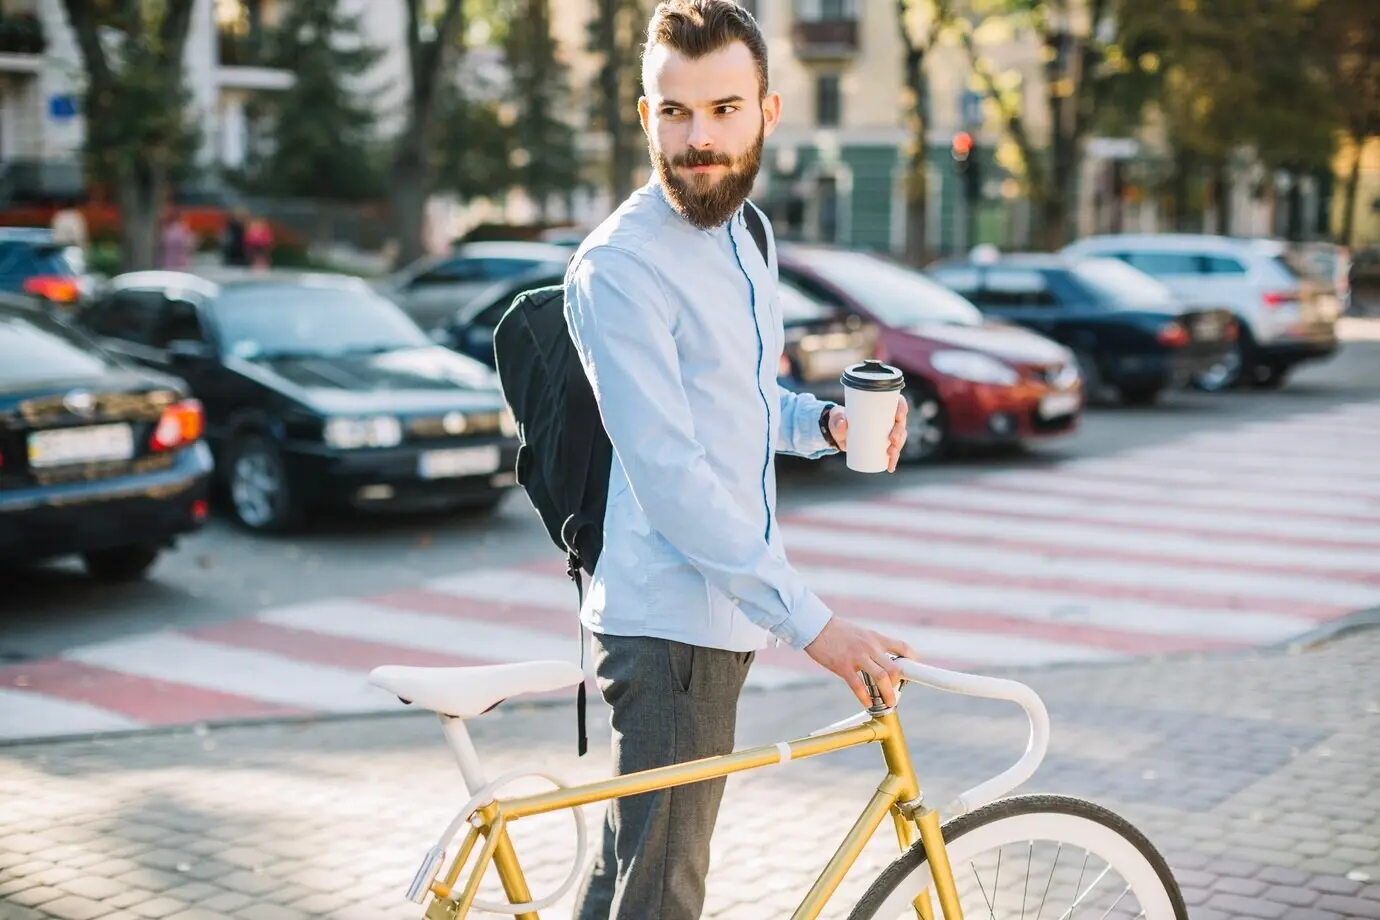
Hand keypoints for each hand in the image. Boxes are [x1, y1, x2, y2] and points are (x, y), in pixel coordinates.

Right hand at [804, 616, 920, 708]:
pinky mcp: (843, 666)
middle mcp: (870, 647)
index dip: (913, 660)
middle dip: (899, 685)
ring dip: (888, 694)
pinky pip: (858, 685)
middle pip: (894, 668)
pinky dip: (865, 697)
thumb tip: (881, 660)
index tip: (914, 671)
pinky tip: (867, 703)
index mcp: (875, 638)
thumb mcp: (860, 633)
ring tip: (888, 703)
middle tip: (895, 693)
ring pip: (881, 678)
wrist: (815, 625)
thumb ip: (872, 645)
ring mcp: (857, 657)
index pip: (902, 648)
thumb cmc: (837, 631)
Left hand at [828, 396, 908, 472]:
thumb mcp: (837, 418)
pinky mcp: (884, 444)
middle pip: (900, 423)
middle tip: (893, 441)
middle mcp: (887, 417)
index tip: (898, 417)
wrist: (838, 434)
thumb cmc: (839, 420)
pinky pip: (892, 451)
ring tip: (891, 454)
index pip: (897, 402)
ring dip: (899, 447)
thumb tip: (842, 423)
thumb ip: (837, 419)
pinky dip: (893, 459)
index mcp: (881, 405)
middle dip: (900, 432)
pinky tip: (891, 466)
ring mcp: (887, 432)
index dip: (902, 408)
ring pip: (899, 438)